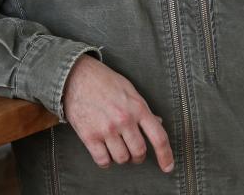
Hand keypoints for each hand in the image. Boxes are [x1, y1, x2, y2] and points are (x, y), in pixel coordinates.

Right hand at [62, 54, 174, 172]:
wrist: (76, 76)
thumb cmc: (104, 81)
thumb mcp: (129, 90)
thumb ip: (143, 109)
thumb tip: (158, 123)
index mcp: (138, 107)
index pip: (158, 137)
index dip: (165, 155)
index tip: (168, 167)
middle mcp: (124, 120)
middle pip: (139, 152)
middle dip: (138, 156)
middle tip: (133, 152)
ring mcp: (106, 129)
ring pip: (122, 159)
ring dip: (121, 157)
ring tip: (116, 147)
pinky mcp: (89, 136)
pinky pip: (103, 160)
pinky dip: (105, 161)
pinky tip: (104, 152)